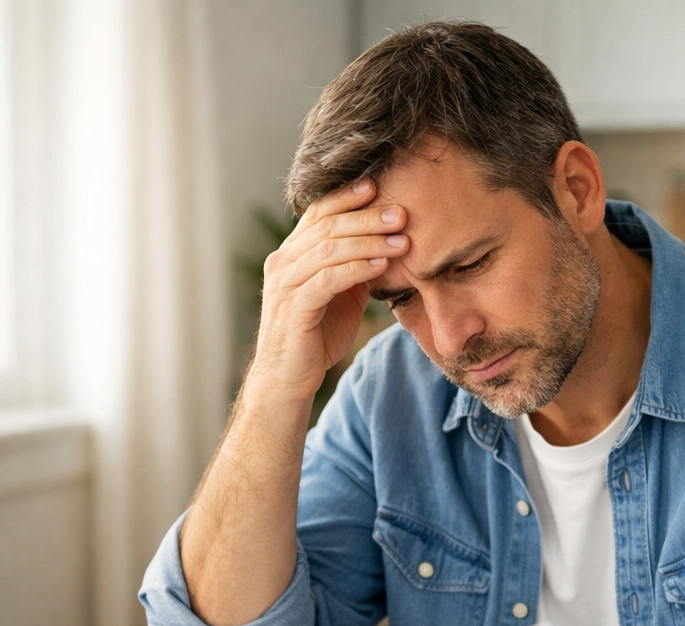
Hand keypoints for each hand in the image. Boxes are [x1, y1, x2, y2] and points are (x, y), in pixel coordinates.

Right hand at [245, 179, 408, 402]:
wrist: (288, 379)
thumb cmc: (315, 337)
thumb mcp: (340, 296)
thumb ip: (354, 269)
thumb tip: (387, 245)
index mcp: (291, 255)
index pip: (318, 213)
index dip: (347, 197)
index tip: (379, 186)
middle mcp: (282, 263)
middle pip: (327, 226)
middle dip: (367, 217)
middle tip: (402, 213)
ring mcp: (284, 285)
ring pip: (328, 250)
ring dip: (368, 241)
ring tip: (402, 239)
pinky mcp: (293, 309)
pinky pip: (327, 280)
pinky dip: (356, 269)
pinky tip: (382, 265)